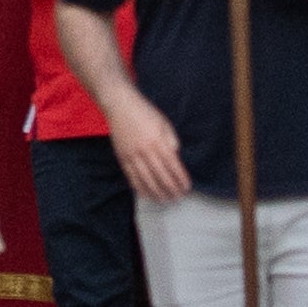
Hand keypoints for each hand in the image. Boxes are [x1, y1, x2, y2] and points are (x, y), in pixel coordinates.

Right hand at [104, 87, 190, 204]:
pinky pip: (132, 177)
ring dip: (156, 192)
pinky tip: (146, 194)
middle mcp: (146, 150)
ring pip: (146, 180)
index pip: (173, 166)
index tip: (186, 187)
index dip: (181, 179)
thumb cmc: (144, 113)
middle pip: (161, 176)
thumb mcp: (164, 123)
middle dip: (171, 189)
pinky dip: (140, 188)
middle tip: (177, 197)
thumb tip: (175, 158)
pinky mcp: (122, 158)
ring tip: (164, 200)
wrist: (120, 106)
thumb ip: (171, 141)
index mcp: (159, 141)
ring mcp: (133, 156)